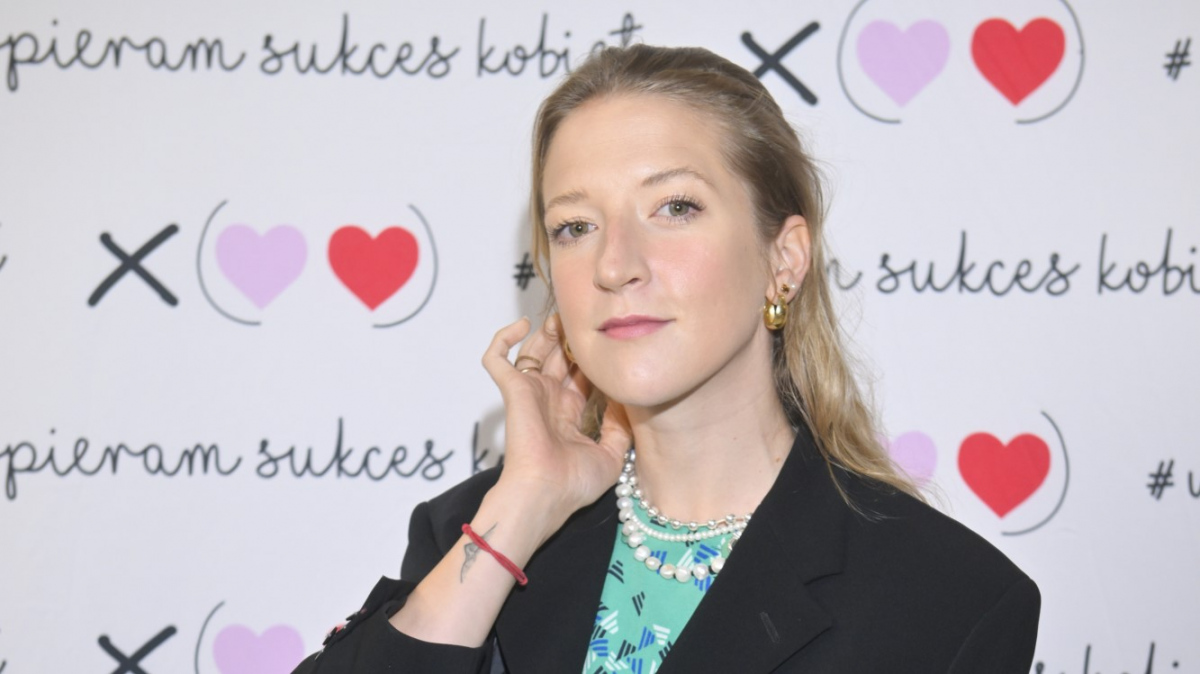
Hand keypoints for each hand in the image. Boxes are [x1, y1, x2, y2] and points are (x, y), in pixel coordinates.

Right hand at [481, 315, 631, 532]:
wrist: (546, 494)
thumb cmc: (573, 485)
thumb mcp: (611, 457)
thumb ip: (620, 429)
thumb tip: (627, 402)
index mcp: (568, 413)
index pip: (581, 375)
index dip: (594, 358)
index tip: (612, 343)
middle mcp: (548, 399)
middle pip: (559, 356)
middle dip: (573, 338)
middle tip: (588, 320)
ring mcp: (529, 392)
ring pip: (533, 349)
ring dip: (547, 331)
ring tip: (563, 316)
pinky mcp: (513, 389)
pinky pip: (496, 357)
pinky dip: (504, 337)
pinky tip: (525, 324)